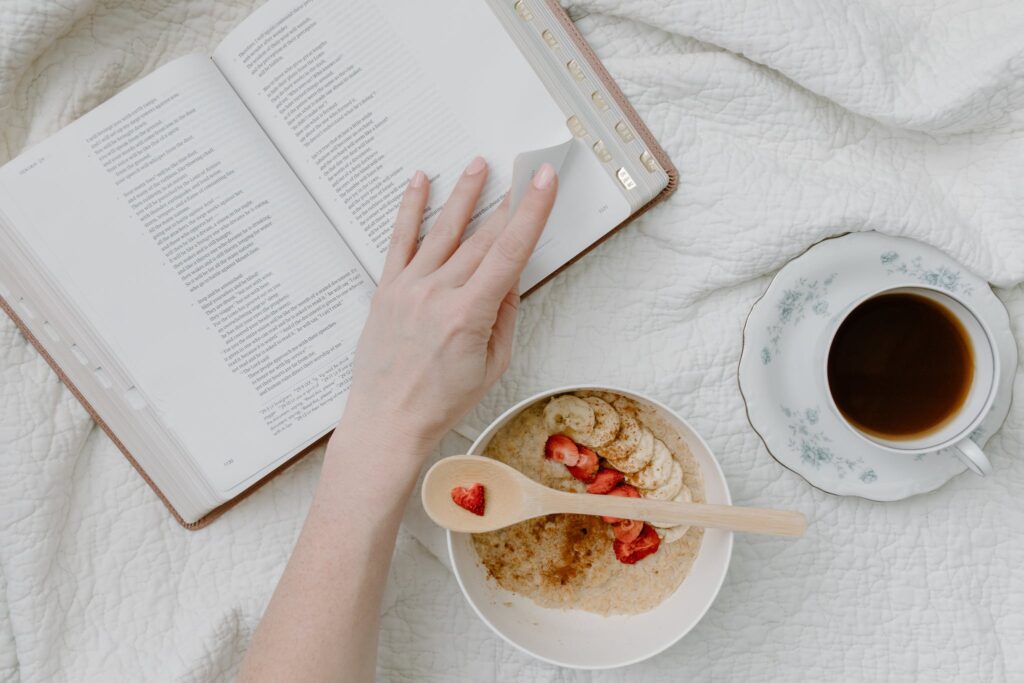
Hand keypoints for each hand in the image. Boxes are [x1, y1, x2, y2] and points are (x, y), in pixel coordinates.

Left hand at [339, 156, 557, 456]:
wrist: (387, 420)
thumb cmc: (441, 402)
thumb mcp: (492, 365)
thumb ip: (503, 316)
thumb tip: (510, 276)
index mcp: (468, 315)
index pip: (509, 252)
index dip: (531, 212)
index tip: (543, 180)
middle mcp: (438, 293)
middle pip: (482, 237)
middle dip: (508, 202)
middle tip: (525, 171)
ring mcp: (409, 288)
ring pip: (443, 230)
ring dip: (464, 194)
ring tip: (479, 165)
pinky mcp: (387, 289)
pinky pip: (399, 240)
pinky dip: (410, 208)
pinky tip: (419, 182)